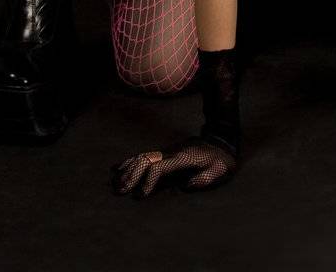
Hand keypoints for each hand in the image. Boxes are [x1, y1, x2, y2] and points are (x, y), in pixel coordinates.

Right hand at [112, 136, 237, 197]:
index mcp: (183, 158)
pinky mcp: (165, 152)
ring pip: (142, 156)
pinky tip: (118, 167)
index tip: (141, 195)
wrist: (221, 140)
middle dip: (132, 175)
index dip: (149, 180)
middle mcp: (171, 152)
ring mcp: (167, 150)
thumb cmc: (221, 160)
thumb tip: (186, 186)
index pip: (160, 167)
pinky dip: (130, 160)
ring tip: (115, 183)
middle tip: (120, 191)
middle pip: (146, 160)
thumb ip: (204, 179)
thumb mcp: (219, 170)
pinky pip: (144, 155)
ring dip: (128, 169)